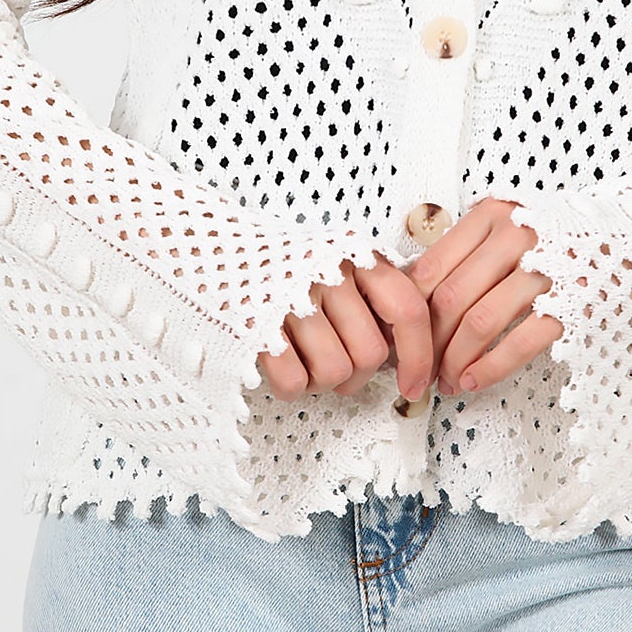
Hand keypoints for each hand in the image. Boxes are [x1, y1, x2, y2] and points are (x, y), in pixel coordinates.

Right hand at [257, 250, 433, 402]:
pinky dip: (291, 386)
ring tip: (305, 361)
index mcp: (355, 256)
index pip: (408, 310)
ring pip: (335, 372)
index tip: (416, 384)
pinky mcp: (255, 325)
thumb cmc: (285, 265)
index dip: (420, 355)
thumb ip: (374, 294)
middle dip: (358, 375)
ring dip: (322, 382)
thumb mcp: (338, 261)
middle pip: (371, 353)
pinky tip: (281, 365)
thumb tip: (409, 353)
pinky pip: (294, 382)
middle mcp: (327, 273)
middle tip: (339, 368)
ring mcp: (290, 298)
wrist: (210, 246)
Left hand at [404, 197, 561, 395]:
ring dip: (455, 361)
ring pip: (479, 322)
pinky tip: (475, 381)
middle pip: (450, 298)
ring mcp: (547, 269)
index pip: (431, 269)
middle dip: (428, 345)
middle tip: (420, 372)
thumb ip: (468, 255)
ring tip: (449, 382)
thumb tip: (413, 303)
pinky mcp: (572, 303)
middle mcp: (517, 235)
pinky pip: (519, 342)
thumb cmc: (562, 240)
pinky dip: (490, 368)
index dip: (410, 313)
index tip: (403, 340)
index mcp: (493, 216)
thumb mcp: (511, 229)